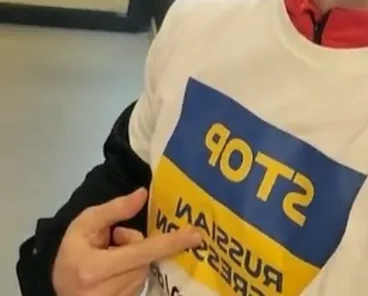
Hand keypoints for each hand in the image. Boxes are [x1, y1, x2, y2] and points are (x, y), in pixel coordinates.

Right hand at [52, 188, 200, 294]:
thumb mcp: (85, 224)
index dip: (169, 242)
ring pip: (145, 270)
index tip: (195, 235)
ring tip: (111, 257)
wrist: (60, 291)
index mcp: (95, 269)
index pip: (141, 252)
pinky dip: (134, 272)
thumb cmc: (72, 254)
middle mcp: (107, 291)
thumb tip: (143, 194)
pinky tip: (116, 272)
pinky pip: (141, 282)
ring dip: (136, 258)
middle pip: (145, 258)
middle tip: (115, 239)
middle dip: (137, 243)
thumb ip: (114, 209)